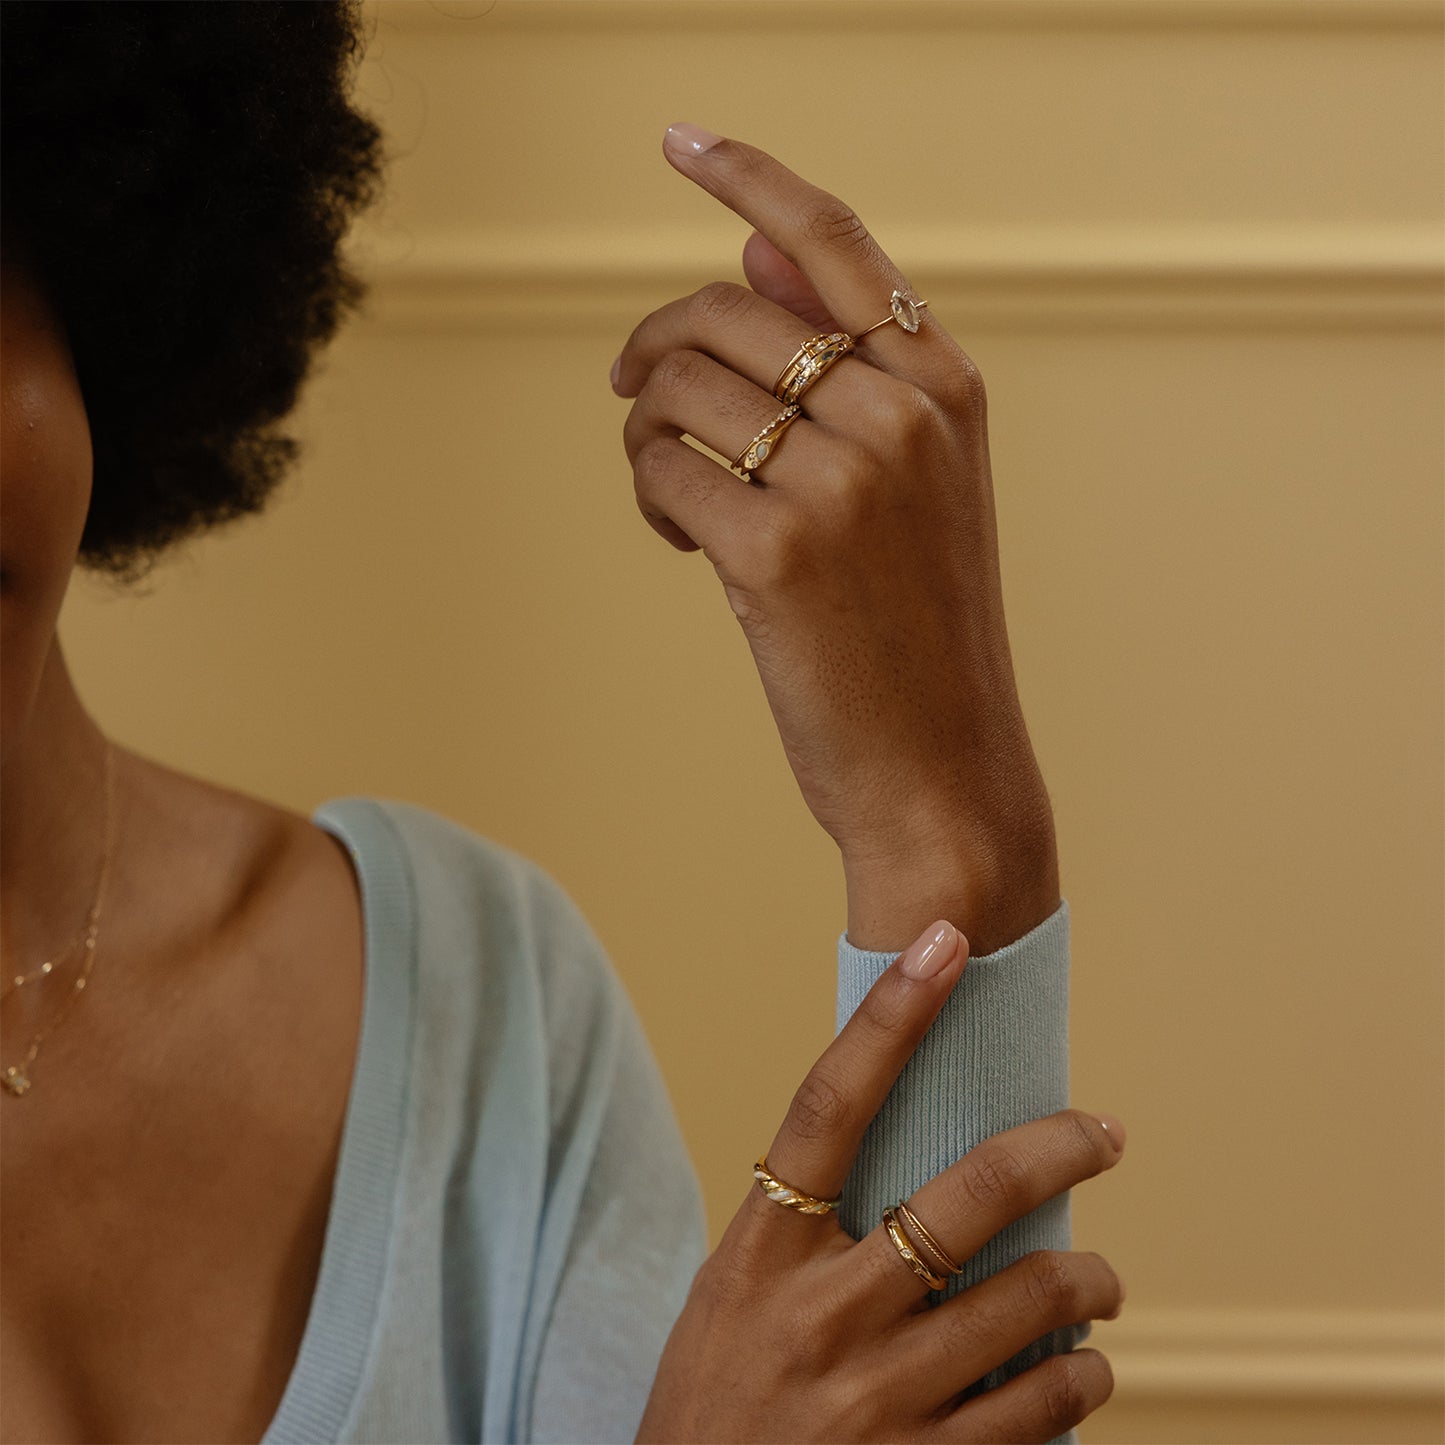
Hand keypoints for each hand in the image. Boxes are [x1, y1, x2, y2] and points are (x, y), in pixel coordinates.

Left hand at [614, 126, 1056, 951]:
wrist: (940, 768)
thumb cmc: (917, 630)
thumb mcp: (914, 484)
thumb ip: (843, 363)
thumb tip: (749, 243)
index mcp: (944, 384)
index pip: (833, 237)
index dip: (747, 174)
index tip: (679, 139)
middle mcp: (901, 412)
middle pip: (726, 306)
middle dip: (656, 342)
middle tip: (633, 389)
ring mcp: (843, 479)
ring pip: (680, 384)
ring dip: (649, 428)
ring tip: (673, 489)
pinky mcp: (775, 550)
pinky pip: (662, 468)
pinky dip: (650, 491)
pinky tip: (677, 537)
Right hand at [637, 920, 1124, 1443]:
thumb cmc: (711, 1417)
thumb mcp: (729, 1310)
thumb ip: (800, 1244)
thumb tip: (901, 1183)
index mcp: (759, 1256)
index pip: (830, 1104)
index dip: (890, 1014)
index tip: (945, 941)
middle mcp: (819, 1314)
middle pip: (965, 1196)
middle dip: (1056, 1149)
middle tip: (1104, 1132)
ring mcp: (874, 1401)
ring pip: (1027, 1307)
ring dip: (1085, 1284)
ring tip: (1098, 1281)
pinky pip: (1040, 1412)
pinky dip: (1079, 1383)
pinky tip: (1083, 1374)